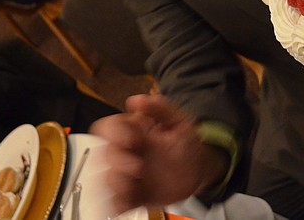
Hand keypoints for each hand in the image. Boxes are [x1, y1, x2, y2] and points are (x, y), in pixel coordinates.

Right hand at [90, 95, 223, 213]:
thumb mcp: (179, 121)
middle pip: (105, 154)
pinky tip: (128, 202)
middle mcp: (126, 152)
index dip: (114, 133)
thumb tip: (137, 100)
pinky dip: (116, 203)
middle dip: (117, 161)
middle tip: (137, 168)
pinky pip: (115, 202)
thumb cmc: (187, 143)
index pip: (109, 127)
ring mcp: (127, 175)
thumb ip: (160, 108)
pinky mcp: (132, 195)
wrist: (199, 171)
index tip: (131, 140)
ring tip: (131, 186)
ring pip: (105, 179)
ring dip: (114, 183)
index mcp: (134, 131)